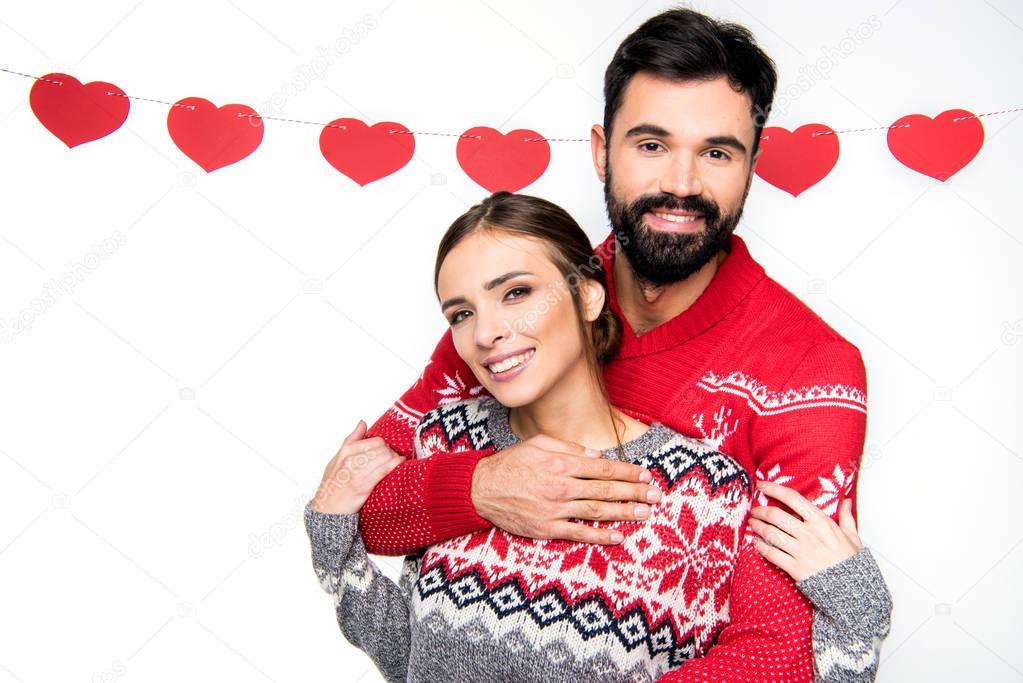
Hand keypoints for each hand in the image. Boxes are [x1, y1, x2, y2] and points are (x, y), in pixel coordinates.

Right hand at [310, 420, 404, 514]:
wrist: (328, 509)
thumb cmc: (333, 484)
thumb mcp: (337, 458)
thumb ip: (351, 439)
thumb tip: (362, 422)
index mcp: (345, 451)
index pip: (375, 440)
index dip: (384, 446)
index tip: (386, 452)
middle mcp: (351, 459)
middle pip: (382, 448)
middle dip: (391, 452)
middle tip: (392, 459)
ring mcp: (357, 472)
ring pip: (385, 457)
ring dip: (394, 459)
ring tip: (396, 463)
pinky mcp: (363, 485)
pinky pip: (384, 469)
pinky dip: (395, 464)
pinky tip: (400, 464)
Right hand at [470, 434, 659, 544]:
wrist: (481, 489)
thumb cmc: (510, 464)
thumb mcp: (538, 444)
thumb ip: (569, 448)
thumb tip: (596, 456)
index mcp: (561, 463)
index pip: (604, 467)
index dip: (628, 471)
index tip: (646, 474)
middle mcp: (561, 486)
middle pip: (606, 489)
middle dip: (635, 491)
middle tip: (657, 495)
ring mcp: (555, 509)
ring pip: (597, 511)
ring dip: (625, 512)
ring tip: (646, 513)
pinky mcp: (546, 528)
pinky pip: (578, 533)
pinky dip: (600, 535)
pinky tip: (618, 537)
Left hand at [749, 479, 862, 581]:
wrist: (853, 589)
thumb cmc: (852, 562)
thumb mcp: (853, 536)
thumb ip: (846, 517)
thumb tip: (846, 501)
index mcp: (821, 522)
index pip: (792, 498)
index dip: (773, 489)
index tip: (761, 485)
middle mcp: (808, 534)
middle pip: (775, 515)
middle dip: (760, 511)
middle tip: (754, 510)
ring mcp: (800, 551)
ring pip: (770, 533)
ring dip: (757, 526)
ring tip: (752, 523)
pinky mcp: (794, 567)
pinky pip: (771, 553)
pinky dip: (760, 546)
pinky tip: (756, 542)